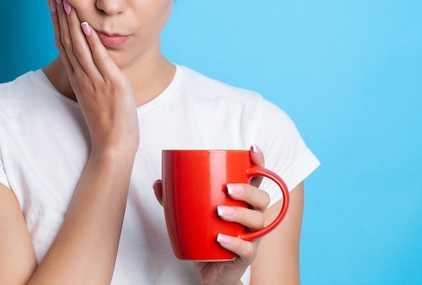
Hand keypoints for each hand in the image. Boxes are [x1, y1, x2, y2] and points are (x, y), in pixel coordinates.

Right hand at [50, 0, 138, 153]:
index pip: (64, 46)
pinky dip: (92, 42)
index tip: (54, 5)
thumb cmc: (107, 124)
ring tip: (66, 2)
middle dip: (61, 17)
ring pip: (79, 47)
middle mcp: (83, 78)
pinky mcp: (112, 84)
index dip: (58, 24)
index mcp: (78, 80)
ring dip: (72, 23)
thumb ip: (92, 79)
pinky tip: (87, 25)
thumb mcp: (95, 97)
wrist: (114, 145)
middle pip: (67, 42)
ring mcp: (96, 81)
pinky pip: (99, 60)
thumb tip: (93, 64)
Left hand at [153, 146, 269, 284]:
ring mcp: (251, 237)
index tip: (252, 148)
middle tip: (228, 188)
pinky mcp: (245, 257)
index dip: (258, 162)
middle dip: (248, 190)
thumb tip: (159, 182)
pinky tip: (221, 238)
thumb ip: (176, 199)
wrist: (211, 272)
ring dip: (240, 213)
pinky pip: (247, 250)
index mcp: (242, 201)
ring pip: (258, 221)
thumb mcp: (192, 215)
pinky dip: (235, 243)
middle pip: (262, 198)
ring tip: (219, 211)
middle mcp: (252, 217)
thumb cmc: (207, 237)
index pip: (257, 179)